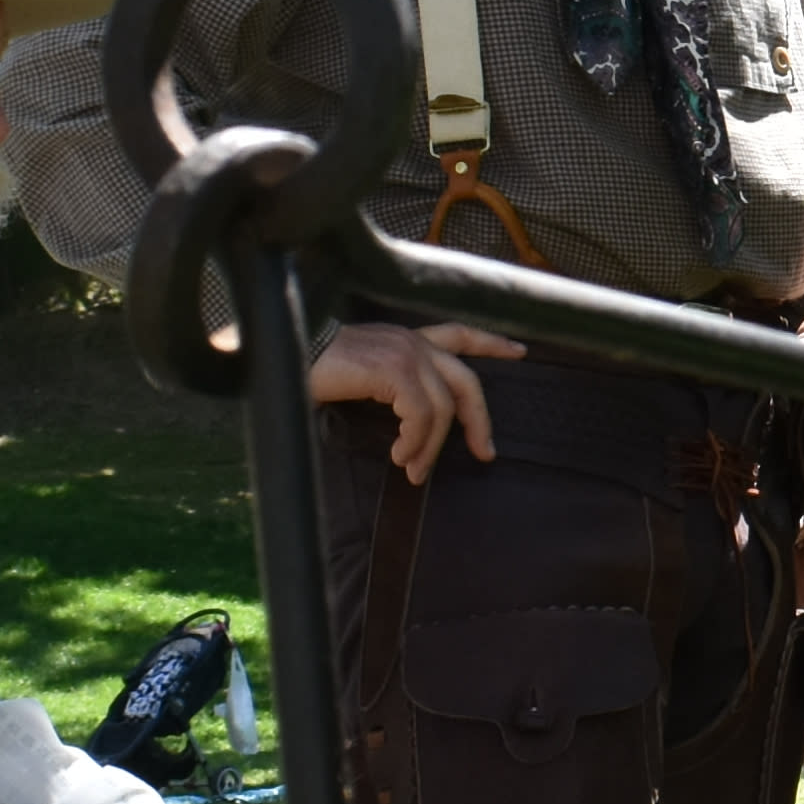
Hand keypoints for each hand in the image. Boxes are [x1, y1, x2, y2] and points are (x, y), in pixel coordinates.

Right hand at [313, 321, 517, 480]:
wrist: (282, 355)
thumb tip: (411, 428)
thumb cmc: (311, 370)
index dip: (491, 343)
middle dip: (480, 420)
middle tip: (485, 453)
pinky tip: (399, 456)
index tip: (521, 352)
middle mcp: (410, 340)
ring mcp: (404, 352)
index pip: (459, 333)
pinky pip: (421, 415)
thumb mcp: (361, 377)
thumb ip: (390, 391)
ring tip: (412, 470)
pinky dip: (414, 442)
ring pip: (442, 408)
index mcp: (405, 338)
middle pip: (466, 381)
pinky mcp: (393, 370)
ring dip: (430, 447)